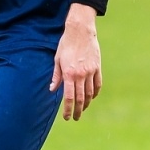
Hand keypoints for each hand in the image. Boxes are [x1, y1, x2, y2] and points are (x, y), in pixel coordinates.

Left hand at [50, 3, 101, 120]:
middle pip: (81, 98)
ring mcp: (90, 71)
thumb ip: (56, 76)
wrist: (81, 31)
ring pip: (90, 93)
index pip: (69, 97)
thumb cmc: (66, 45)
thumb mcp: (57, 59)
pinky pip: (97, 84)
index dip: (68, 109)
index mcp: (69, 73)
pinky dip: (95, 93)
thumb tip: (52, 90)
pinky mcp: (97, 67)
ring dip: (86, 103)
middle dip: (78, 111)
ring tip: (82, 109)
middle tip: (75, 118)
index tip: (67, 118)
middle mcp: (81, 74)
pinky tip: (91, 97)